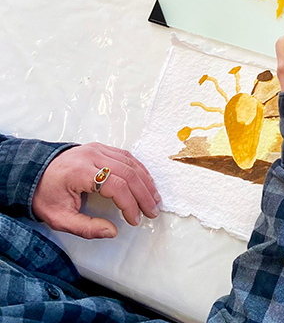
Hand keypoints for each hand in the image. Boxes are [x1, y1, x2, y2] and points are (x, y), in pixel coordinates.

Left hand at [32, 143, 160, 238]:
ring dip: (146, 180)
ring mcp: (98, 149)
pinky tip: (145, 181)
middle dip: (144, 194)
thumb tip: (112, 232)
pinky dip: (139, 169)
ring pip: (131, 162)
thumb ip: (85, 228)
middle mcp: (93, 156)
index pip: (117, 186)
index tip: (135, 220)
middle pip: (129, 172)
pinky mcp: (100, 148)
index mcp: (81, 172)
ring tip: (154, 197)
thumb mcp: (58, 218)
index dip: (130, 204)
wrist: (31, 173)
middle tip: (153, 210)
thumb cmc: (45, 195)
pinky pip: (126, 156)